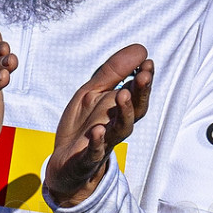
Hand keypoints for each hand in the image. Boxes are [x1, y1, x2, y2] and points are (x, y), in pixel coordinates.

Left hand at [44, 44, 153, 207]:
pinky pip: (95, 152)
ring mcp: (104, 142)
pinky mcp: (87, 158)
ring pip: (122, 129)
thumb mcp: (93, 92)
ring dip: (124, 113)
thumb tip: (140, 49)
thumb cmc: (82, 125)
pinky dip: (98, 142)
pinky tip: (98, 131)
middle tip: (144, 76)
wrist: (65, 163)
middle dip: (141, 93)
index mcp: (118, 108)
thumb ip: (113, 71)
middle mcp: (116, 124)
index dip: (144, 79)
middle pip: (136, 110)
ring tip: (123, 95)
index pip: (138, 92)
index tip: (148, 63)